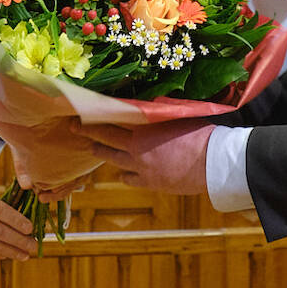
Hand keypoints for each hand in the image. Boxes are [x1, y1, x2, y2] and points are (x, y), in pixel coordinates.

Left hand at [85, 121, 212, 195]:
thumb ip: (160, 112)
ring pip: (112, 159)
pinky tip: (121, 171)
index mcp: (144, 128)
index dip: (95, 115)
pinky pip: (128, 178)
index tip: (82, 110)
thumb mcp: (179, 116)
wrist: (213, 162)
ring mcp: (141, 167)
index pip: (113, 118)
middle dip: (87, 132)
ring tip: (92, 148)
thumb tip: (149, 104)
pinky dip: (123, 173)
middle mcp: (137, 148)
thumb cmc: (201, 133)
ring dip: (101, 152)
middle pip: (105, 138)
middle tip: (73, 127)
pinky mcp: (149, 182)